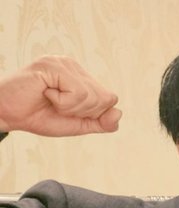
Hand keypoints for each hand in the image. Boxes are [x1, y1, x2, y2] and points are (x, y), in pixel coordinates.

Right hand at [0, 56, 120, 136]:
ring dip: (69, 107)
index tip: (67, 110)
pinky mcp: (53, 65)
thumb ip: (100, 122)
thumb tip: (119, 112)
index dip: (92, 113)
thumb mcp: (76, 123)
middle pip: (105, 97)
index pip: (109, 98)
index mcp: (82, 77)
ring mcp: (63, 63)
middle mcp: (75, 66)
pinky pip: (77, 93)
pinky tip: (45, 93)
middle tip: (57, 106)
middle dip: (82, 111)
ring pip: (92, 96)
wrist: (7, 115)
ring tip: (50, 99)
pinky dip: (62, 102)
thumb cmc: (38, 116)